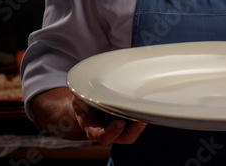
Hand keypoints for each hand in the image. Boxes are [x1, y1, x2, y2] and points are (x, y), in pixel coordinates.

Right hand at [28, 87, 145, 143]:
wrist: (86, 106)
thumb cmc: (83, 102)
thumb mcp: (79, 98)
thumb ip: (81, 95)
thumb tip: (84, 88)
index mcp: (93, 129)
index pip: (102, 135)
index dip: (111, 131)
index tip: (120, 122)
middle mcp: (107, 132)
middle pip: (122, 138)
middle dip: (132, 131)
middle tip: (140, 121)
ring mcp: (118, 130)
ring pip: (131, 134)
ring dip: (139, 127)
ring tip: (147, 115)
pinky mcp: (126, 125)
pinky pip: (135, 126)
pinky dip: (140, 119)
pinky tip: (147, 110)